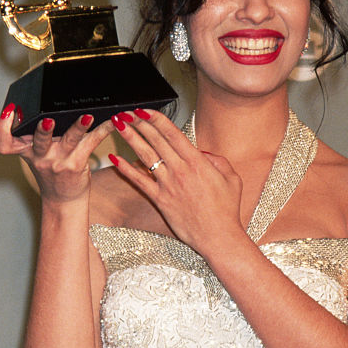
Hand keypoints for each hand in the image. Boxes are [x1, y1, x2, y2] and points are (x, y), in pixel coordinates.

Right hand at [0, 105, 113, 204]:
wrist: (64, 200)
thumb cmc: (52, 171)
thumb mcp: (37, 154)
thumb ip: (37, 134)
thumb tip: (51, 101)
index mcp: (26, 150)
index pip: (5, 142)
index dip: (2, 127)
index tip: (9, 110)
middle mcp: (41, 156)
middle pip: (39, 140)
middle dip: (43, 129)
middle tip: (48, 119)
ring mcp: (60, 161)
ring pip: (69, 140)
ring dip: (78, 127)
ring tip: (86, 117)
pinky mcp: (78, 164)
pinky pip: (91, 142)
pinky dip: (103, 129)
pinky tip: (113, 120)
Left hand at [108, 109, 244, 254]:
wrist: (219, 237)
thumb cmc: (227, 209)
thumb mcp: (231, 178)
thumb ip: (216, 160)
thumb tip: (200, 153)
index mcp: (197, 162)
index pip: (172, 133)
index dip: (156, 119)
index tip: (144, 110)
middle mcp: (180, 171)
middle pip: (155, 140)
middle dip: (139, 123)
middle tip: (127, 112)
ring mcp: (168, 186)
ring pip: (144, 157)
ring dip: (130, 139)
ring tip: (118, 125)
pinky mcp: (160, 201)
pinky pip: (139, 182)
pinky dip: (126, 170)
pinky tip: (115, 159)